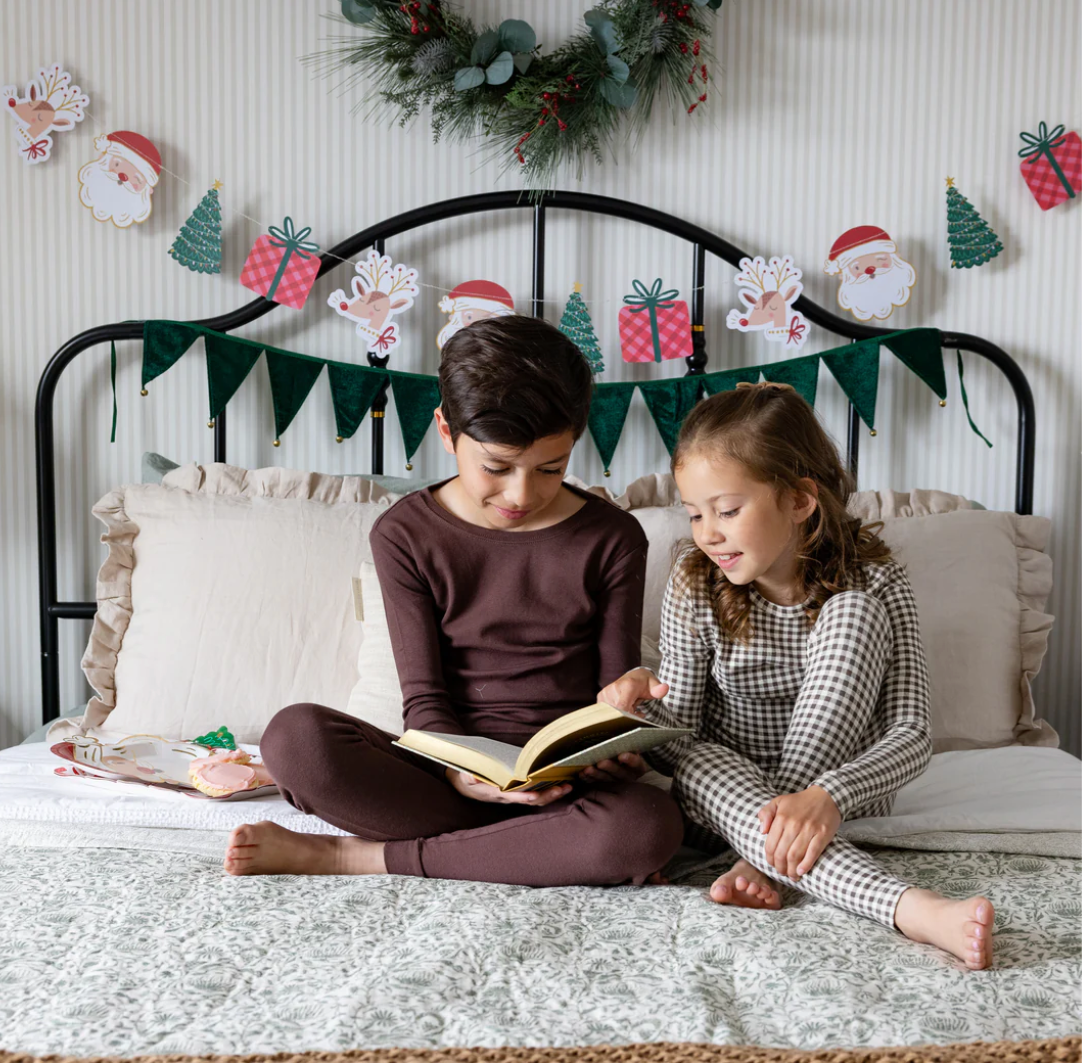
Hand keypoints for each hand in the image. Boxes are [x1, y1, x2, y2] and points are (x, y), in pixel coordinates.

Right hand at [446, 768, 571, 805]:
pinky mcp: (518, 790)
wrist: (465, 786)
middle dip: (548, 795)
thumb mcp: (464, 777)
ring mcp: (515, 795)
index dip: (526, 796)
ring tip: (568, 785)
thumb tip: (472, 777)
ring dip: (553, 793)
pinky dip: (549, 788)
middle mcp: (509, 796)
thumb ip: (468, 777)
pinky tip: (560, 782)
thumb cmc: (466, 779)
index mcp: (498, 793)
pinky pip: (536, 792)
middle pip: (532, 800)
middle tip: (565, 788)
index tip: (538, 794)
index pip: (515, 797)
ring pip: (537, 798)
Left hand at [579, 751, 648, 783]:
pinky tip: (582, 774)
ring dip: (596, 774)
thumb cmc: (622, 750)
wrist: (617, 761)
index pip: (636, 763)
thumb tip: (620, 736)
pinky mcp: (605, 787)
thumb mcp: (626, 746)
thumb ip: (624, 744)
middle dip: (610, 767)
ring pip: (607, 780)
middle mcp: (629, 777)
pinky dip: (588, 779)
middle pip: (620, 773)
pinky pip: (596, 784)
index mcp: (637, 767)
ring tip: (588, 769)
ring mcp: (616, 783)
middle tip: (600, 763)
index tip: (621, 755)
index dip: (630, 760)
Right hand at [598, 668, 669, 717]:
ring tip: (631, 706)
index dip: (629, 716)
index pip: (623, 707)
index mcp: (628, 685)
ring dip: (623, 714)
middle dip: (629, 715)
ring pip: (613, 714)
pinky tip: (623, 707)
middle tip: (637, 709)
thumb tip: (665, 688)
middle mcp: (614, 688)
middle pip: (619, 713)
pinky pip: (608, 712)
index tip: (639, 715)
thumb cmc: (645, 683)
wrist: (634, 676)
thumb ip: (659, 689)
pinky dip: (616, 713)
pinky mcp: (601, 697)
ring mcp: (606, 693)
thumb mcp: (655, 685)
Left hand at [758, 785, 840, 878]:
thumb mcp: (778, 802)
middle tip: (782, 872)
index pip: (771, 845)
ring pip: (795, 856)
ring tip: (791, 875)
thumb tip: (762, 832)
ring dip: (791, 870)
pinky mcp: (822, 834)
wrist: (825, 796)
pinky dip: (806, 865)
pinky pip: (812, 853)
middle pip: (782, 853)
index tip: (772, 864)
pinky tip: (801, 872)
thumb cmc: (799, 802)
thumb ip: (765, 814)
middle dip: (780, 867)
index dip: (770, 859)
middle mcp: (793, 824)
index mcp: (781, 818)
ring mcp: (809, 830)